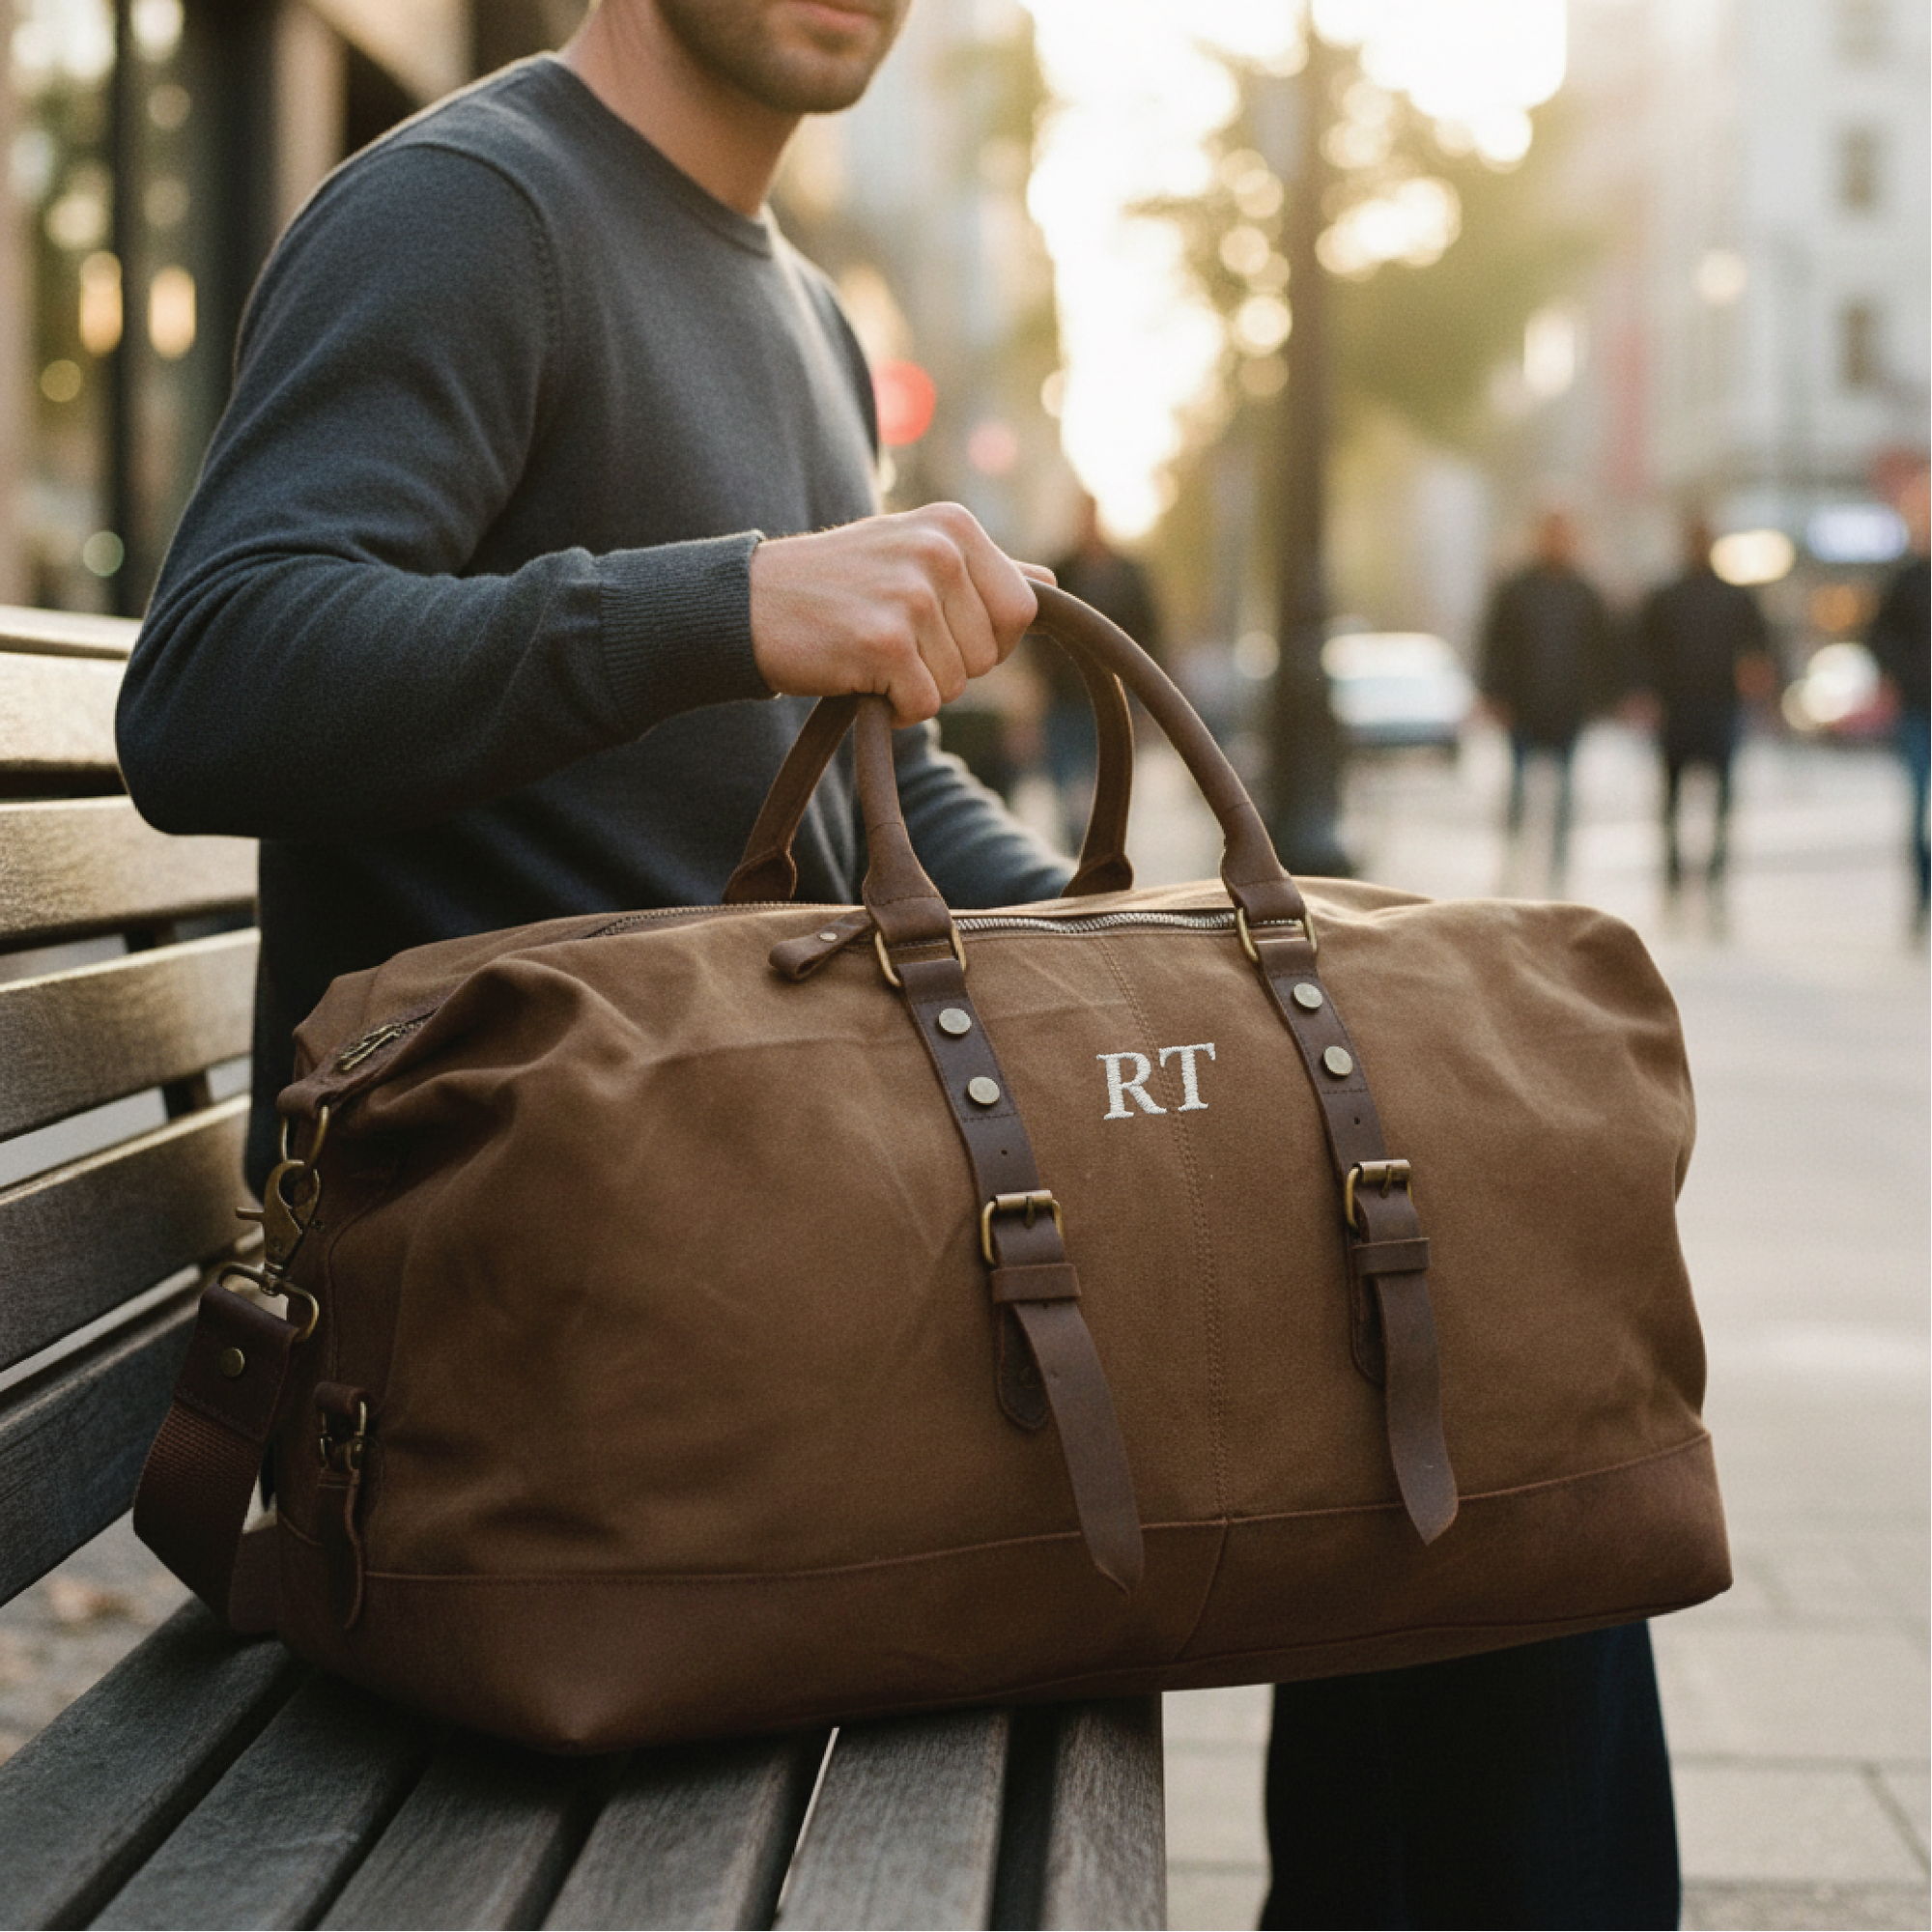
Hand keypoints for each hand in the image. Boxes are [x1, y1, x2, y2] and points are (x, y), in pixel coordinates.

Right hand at [750, 504, 1053, 726]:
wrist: (749, 605)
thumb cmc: (836, 585)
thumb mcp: (911, 553)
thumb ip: (982, 570)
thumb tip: (1049, 583)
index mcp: (953, 526)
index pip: (1021, 610)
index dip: (985, 638)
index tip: (936, 629)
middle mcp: (939, 552)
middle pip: (991, 654)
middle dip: (948, 665)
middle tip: (893, 639)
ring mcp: (912, 596)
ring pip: (958, 684)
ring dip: (916, 686)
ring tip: (871, 652)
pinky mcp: (885, 643)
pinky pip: (923, 705)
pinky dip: (894, 707)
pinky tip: (860, 675)